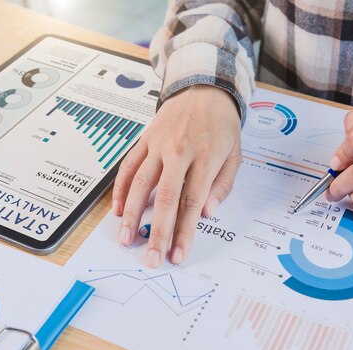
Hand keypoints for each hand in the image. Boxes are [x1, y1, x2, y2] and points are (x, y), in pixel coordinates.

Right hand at [112, 85, 241, 266]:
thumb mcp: (235, 154)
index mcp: (205, 157)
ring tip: (126, 239)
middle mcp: (179, 152)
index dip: (184, 232)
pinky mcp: (144, 140)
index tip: (178, 255)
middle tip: (151, 258)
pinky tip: (117, 210)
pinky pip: (128, 166)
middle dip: (157, 232)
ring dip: (132, 214)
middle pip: (165, 198)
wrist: (204, 88)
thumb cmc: (222, 125)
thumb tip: (208, 213)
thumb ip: (222, 185)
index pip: (192, 202)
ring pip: (140, 183)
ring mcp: (158, 145)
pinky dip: (120, 189)